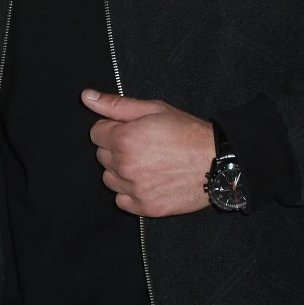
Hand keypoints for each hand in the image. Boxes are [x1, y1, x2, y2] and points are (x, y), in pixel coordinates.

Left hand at [83, 90, 214, 217]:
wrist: (217, 162)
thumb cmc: (187, 132)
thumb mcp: (153, 109)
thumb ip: (116, 105)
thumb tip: (86, 97)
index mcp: (123, 139)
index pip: (96, 133)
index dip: (112, 129)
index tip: (130, 130)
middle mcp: (125, 166)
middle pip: (102, 156)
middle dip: (116, 149)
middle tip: (142, 145)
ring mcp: (134, 189)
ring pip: (109, 179)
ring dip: (121, 171)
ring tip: (146, 163)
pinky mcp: (145, 207)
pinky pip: (121, 200)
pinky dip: (129, 192)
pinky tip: (147, 181)